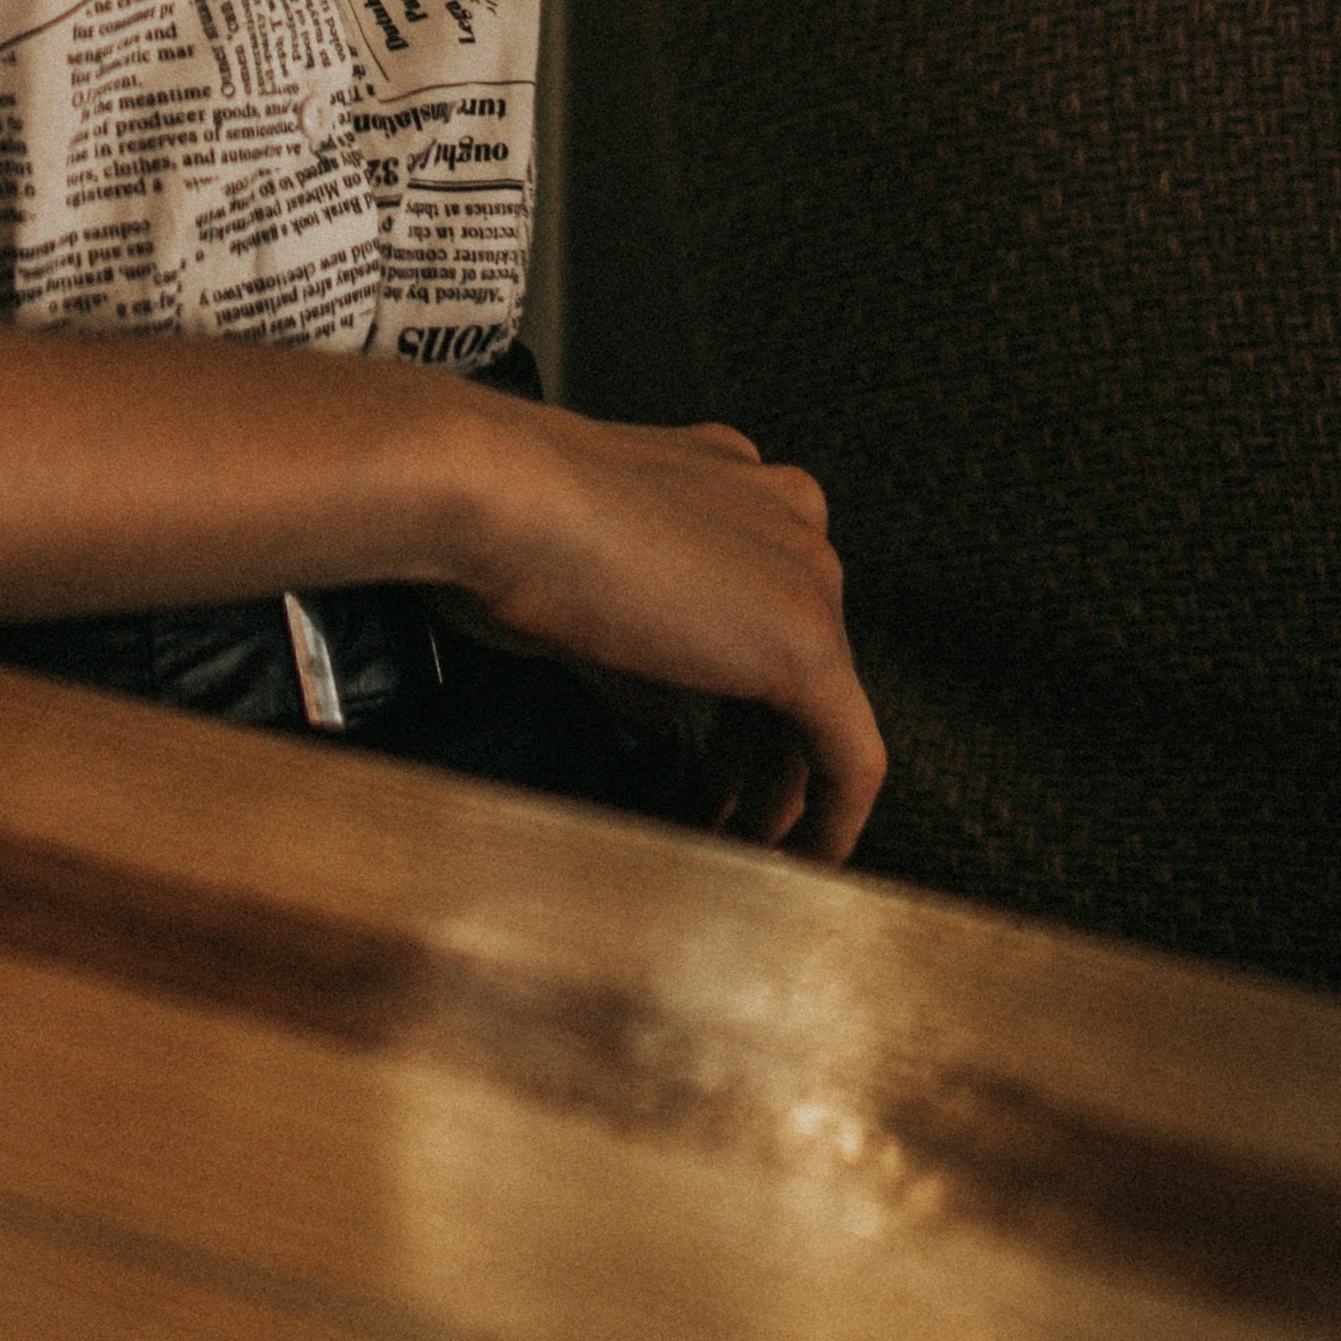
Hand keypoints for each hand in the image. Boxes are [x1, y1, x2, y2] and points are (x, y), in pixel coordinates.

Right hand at [442, 400, 885, 859]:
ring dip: (781, 789)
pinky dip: (829, 821)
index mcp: (728, 479)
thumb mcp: (578, 595)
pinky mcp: (807, 642)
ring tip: (742, 848)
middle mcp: (781, 510)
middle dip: (757, 750)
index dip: (736, 697)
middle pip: (795, 658)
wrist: (491, 493)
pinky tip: (794, 861)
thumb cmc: (495, 524)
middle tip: (720, 813)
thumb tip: (661, 721)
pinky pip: (850, 756)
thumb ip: (640, 660)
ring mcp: (804, 570)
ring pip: (826, 708)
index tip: (709, 756)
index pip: (756, 606)